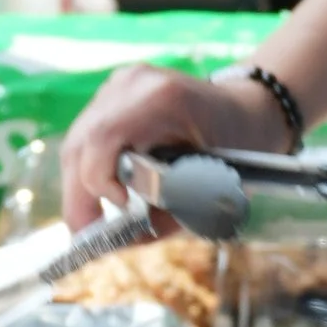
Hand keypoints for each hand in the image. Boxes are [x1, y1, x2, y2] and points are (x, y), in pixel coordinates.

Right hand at [57, 67, 271, 229]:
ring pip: (78, 139)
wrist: (247, 108)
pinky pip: (87, 134)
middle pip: (82, 141)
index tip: (120, 208)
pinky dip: (89, 167)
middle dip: (79, 193)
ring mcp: (120, 83)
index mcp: (162, 99)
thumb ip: (166, 216)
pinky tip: (101, 192)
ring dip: (79, 183)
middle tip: (84, 234)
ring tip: (89, 220)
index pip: (103, 139)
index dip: (98, 181)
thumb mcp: (212, 184)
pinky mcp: (114, 92)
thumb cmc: (241, 147)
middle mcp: (133, 83)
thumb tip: (120, 243)